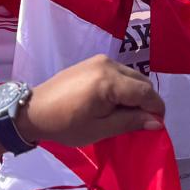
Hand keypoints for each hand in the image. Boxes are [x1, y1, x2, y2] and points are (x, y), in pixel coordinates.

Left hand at [17, 55, 164, 145]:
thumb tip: (157, 122)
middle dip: (147, 102)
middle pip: (142, 81)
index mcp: (109, 81)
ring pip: (132, 76)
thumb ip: (130, 122)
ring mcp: (101, 60)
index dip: (155, 109)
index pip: (146, 92)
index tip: (155, 126)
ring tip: (127, 114)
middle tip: (141, 122)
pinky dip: (125, 86)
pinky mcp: (94, 61)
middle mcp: (109, 64)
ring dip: (136, 94)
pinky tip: (115, 102)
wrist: (32, 110)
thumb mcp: (98, 129)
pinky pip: (120, 73)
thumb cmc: (64, 124)